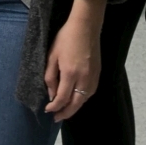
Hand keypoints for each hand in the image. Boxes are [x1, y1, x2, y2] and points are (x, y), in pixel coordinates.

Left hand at [44, 0, 105, 120]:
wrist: (86, 26)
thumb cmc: (65, 38)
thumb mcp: (52, 56)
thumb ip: (50, 77)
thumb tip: (51, 94)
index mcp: (70, 74)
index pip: (62, 98)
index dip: (54, 107)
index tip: (47, 110)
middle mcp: (84, 78)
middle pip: (75, 104)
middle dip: (65, 113)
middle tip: (57, 118)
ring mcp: (93, 76)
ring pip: (84, 99)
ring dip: (75, 107)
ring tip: (65, 110)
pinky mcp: (98, 73)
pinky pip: (90, 92)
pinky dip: (83, 99)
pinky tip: (77, 98)